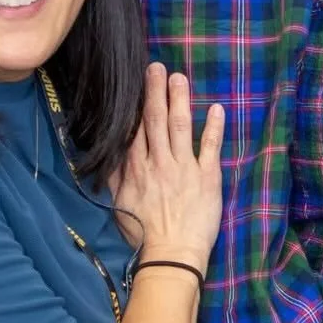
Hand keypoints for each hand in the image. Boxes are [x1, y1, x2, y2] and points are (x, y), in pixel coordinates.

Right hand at [112, 63, 223, 271]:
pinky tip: (216, 108)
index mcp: (136, 169)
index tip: (138, 83)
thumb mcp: (120, 205)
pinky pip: (210, 146)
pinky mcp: (207, 177)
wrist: (171, 255)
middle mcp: (158, 162)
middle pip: (155, 120)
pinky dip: (213, 127)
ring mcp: (184, 167)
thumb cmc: (143, 234)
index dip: (137, 105)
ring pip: (179, 126)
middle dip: (155, 91)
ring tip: (179, 77)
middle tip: (157, 67)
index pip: (135, 129)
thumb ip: (115, 177)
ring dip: (179, 100)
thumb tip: (106, 155)